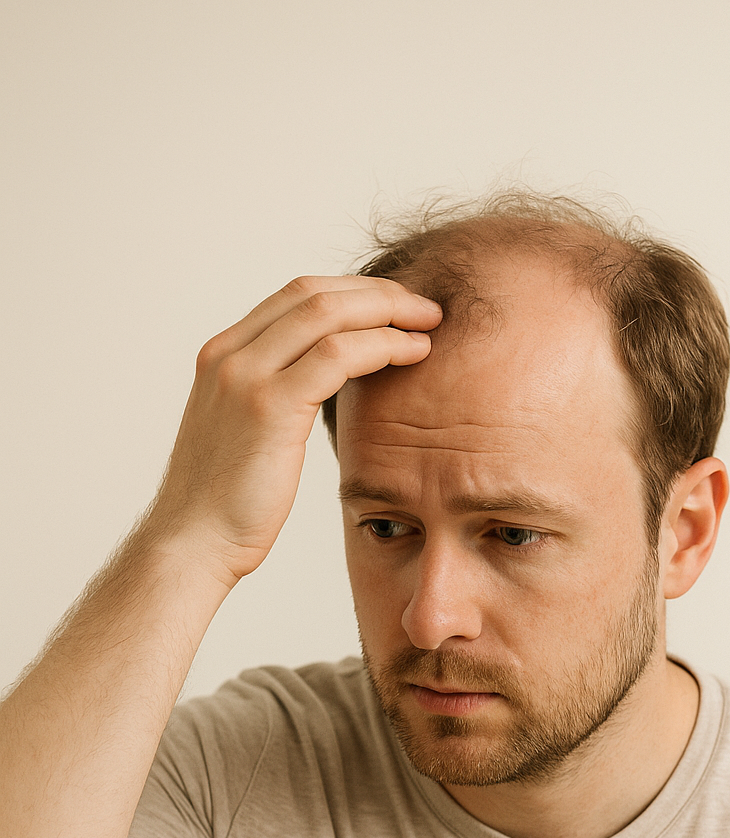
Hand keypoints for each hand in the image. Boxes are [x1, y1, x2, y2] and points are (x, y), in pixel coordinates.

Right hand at [148, 275, 441, 582]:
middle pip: (314, 294)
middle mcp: (229, 354)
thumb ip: (273, 399)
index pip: (295, 297)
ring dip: (388, 312)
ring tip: (429, 324)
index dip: (352, 294)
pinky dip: (384, 346)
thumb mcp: (244, 435)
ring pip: (329, 315)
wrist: (193, 544)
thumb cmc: (225, 506)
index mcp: (223, 355)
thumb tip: (316, 392)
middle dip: (377, 293)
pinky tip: (414, 354)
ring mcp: (246, 375)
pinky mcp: (270, 406)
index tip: (394, 307)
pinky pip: (339, 355)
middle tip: (424, 307)